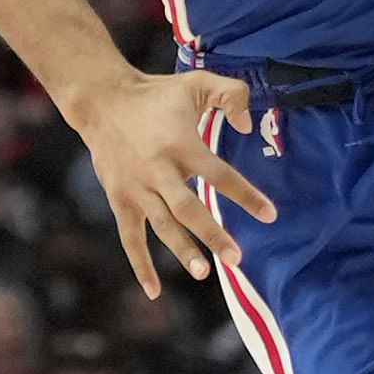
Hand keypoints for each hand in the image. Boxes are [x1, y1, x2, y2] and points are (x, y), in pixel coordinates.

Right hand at [66, 68, 277, 296]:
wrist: (102, 101)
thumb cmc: (157, 94)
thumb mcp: (197, 82)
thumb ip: (231, 96)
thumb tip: (248, 127)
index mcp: (180, 143)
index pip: (219, 174)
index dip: (245, 195)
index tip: (270, 215)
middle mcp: (158, 169)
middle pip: (188, 208)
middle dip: (213, 234)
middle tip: (237, 258)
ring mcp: (136, 188)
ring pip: (161, 225)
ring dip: (182, 250)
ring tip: (203, 272)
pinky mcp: (120, 199)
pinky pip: (130, 237)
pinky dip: (140, 265)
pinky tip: (155, 291)